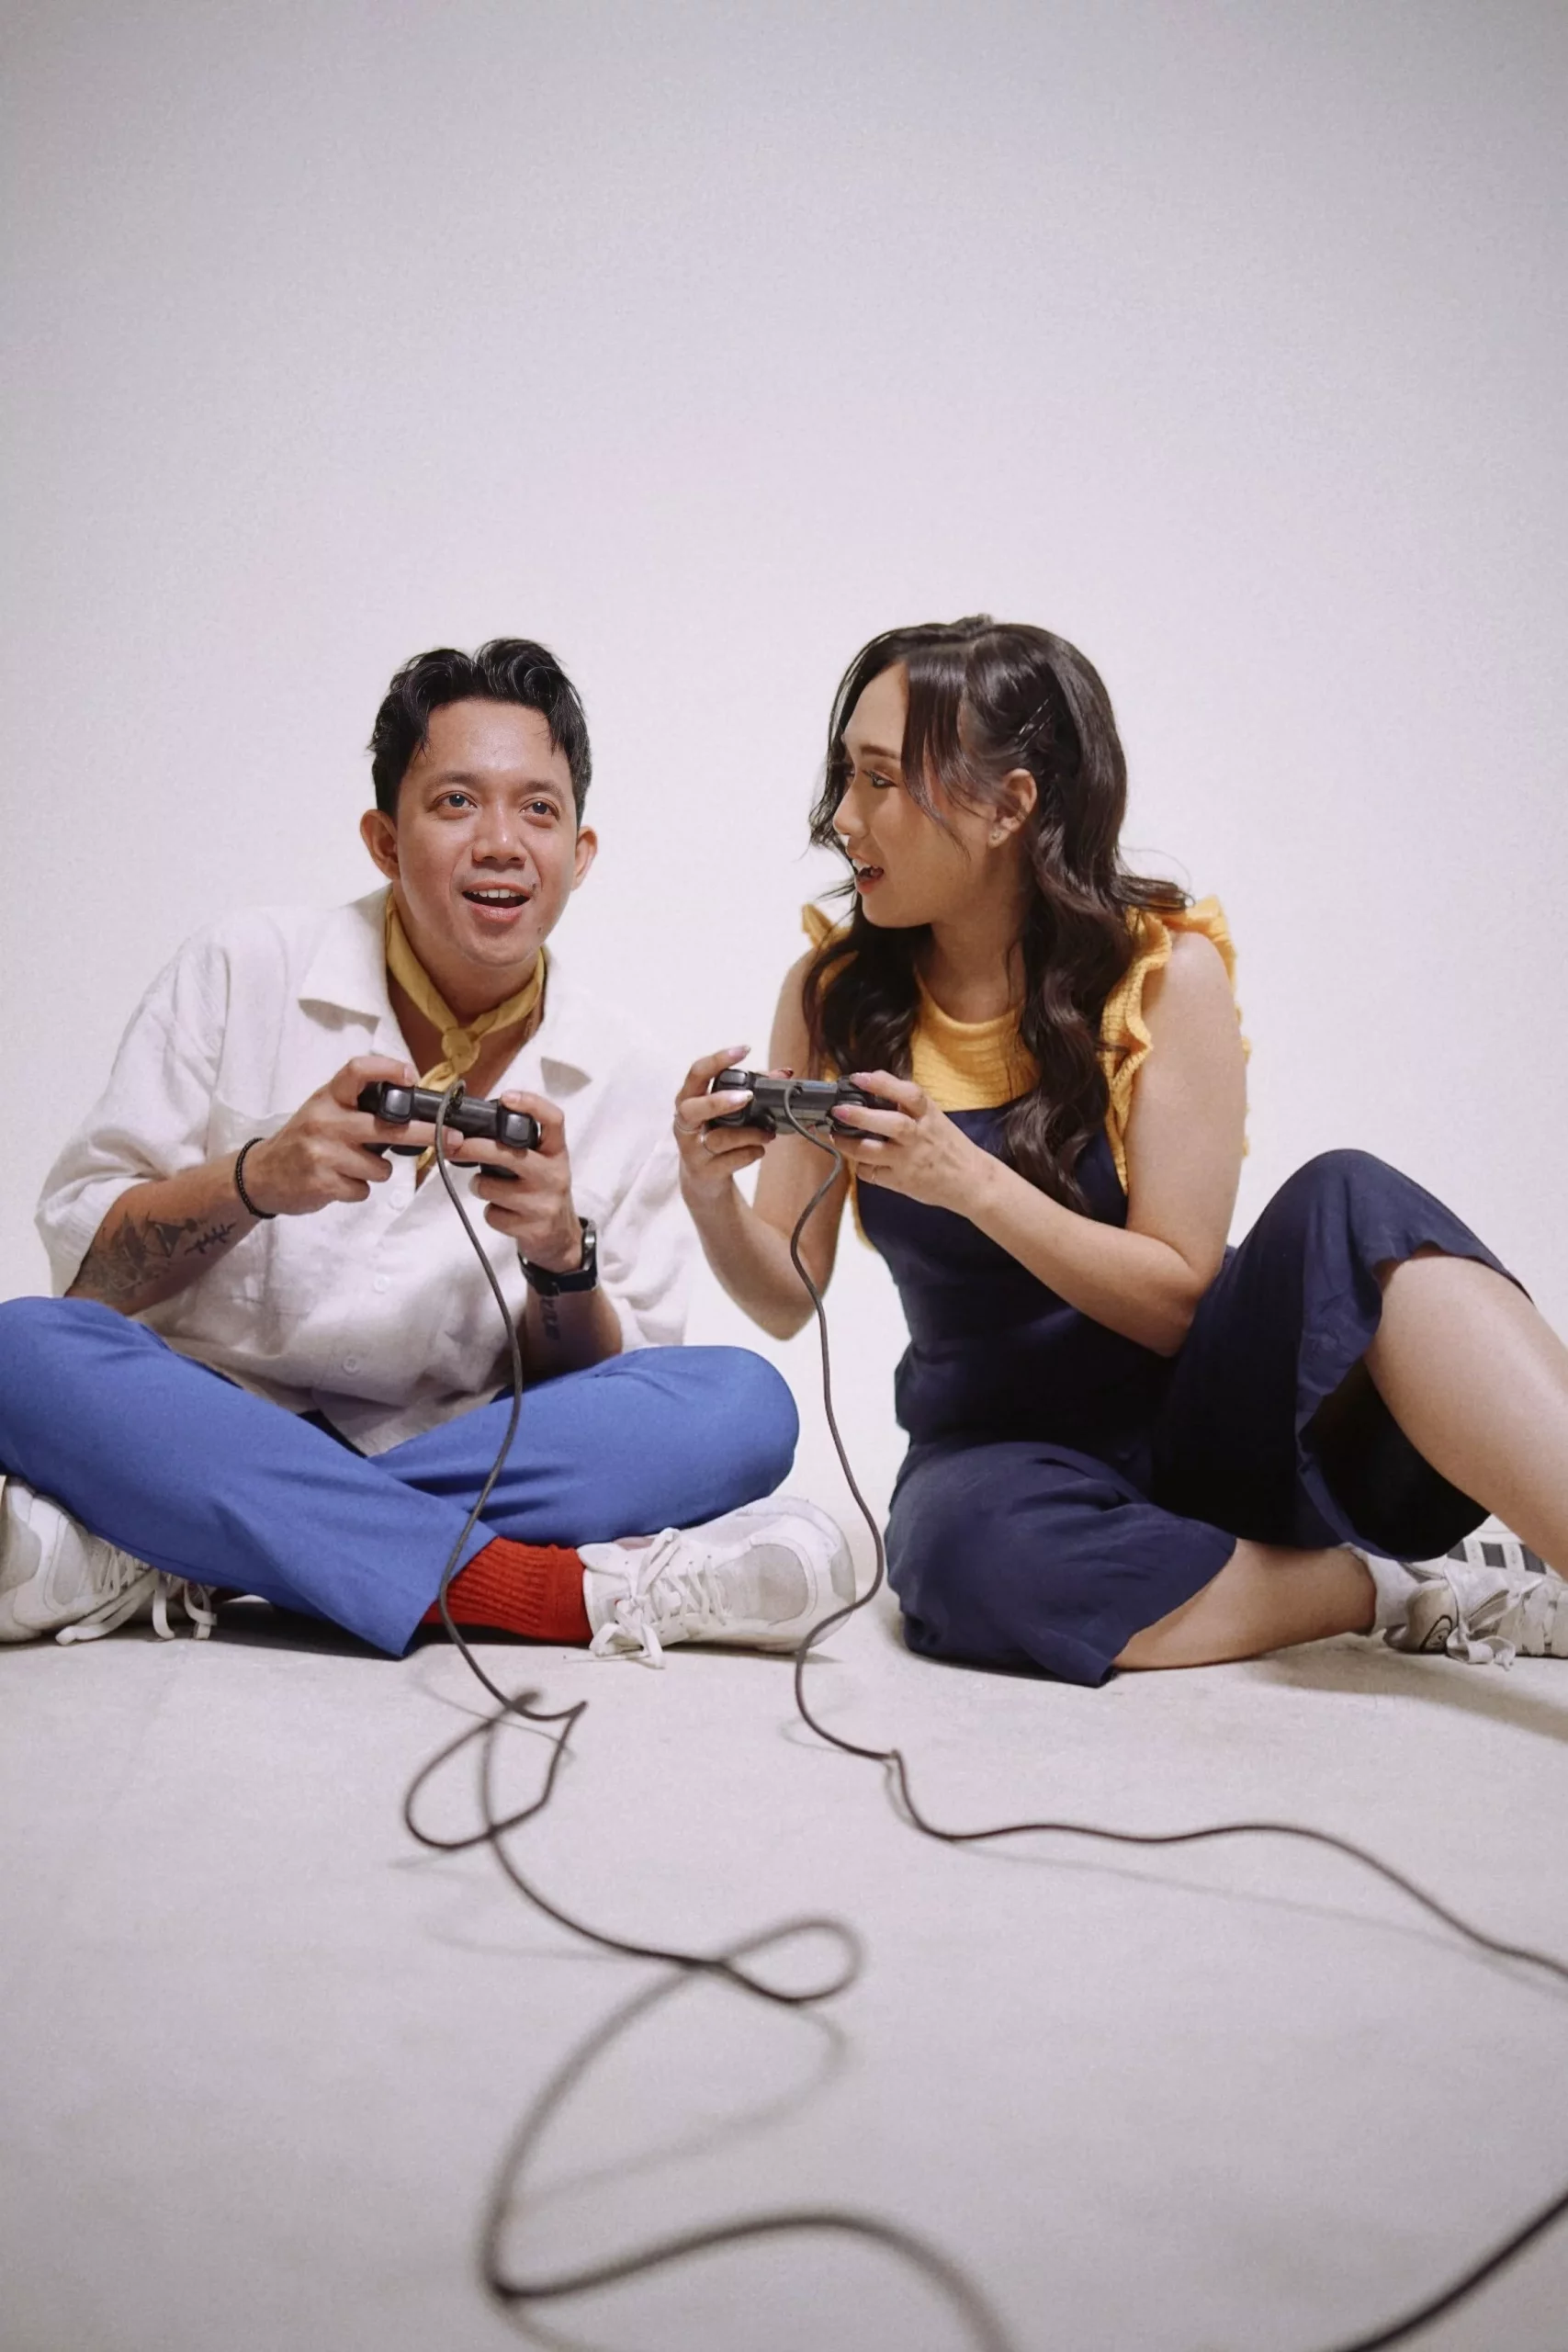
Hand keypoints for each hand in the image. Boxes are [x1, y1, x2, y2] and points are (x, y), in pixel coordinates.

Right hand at [241, 1056, 427, 1215]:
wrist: (263, 1174)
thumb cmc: (305, 1139)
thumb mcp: (325, 1109)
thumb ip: (359, 1104)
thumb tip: (412, 1104)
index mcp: (328, 1097)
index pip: (358, 1070)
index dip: (388, 1069)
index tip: (413, 1076)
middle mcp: (325, 1120)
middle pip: (388, 1126)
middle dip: (425, 1134)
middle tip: (453, 1139)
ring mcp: (322, 1152)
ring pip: (380, 1167)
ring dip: (376, 1172)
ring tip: (353, 1167)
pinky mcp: (322, 1182)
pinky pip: (363, 1190)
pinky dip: (358, 1189)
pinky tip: (339, 1182)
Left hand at [445, 1091, 584, 1271]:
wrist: (560, 1237)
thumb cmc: (540, 1190)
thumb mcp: (541, 1163)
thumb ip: (516, 1146)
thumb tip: (470, 1128)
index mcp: (556, 1152)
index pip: (553, 1120)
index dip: (531, 1104)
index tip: (506, 1097)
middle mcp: (555, 1174)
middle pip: (507, 1153)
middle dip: (473, 1148)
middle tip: (451, 1145)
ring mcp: (545, 1202)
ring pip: (491, 1187)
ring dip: (479, 1186)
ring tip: (488, 1187)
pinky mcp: (533, 1227)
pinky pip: (492, 1214)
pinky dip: (490, 1213)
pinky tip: (503, 1212)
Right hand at [672, 1045, 780, 1202]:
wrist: (704, 1180)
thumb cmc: (717, 1136)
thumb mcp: (728, 1112)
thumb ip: (752, 1090)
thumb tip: (784, 1073)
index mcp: (689, 1099)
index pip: (697, 1073)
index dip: (718, 1060)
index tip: (744, 1050)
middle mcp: (684, 1124)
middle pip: (692, 1108)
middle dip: (720, 1101)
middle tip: (748, 1097)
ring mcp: (692, 1150)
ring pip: (719, 1139)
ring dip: (750, 1134)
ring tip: (769, 1132)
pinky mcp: (705, 1171)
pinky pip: (729, 1161)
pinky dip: (750, 1153)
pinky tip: (759, 1150)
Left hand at [828, 1070, 989, 1214]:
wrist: (971, 1181)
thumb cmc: (948, 1146)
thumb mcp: (934, 1118)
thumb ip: (908, 1106)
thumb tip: (872, 1085)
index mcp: (929, 1115)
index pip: (909, 1094)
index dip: (883, 1083)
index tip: (859, 1077)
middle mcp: (919, 1136)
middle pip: (891, 1124)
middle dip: (861, 1116)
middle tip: (839, 1109)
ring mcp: (909, 1160)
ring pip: (874, 1152)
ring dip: (849, 1143)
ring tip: (834, 1135)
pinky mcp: (901, 1182)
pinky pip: (872, 1173)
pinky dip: (860, 1166)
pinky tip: (859, 1160)